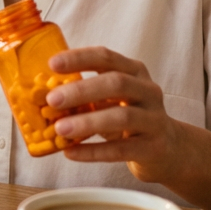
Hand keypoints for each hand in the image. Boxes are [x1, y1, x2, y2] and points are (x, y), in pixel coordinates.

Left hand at [45, 46, 184, 183]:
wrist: (168, 149)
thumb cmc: (130, 118)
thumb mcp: (112, 99)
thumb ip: (86, 94)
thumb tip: (42, 96)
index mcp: (134, 71)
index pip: (106, 57)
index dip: (79, 58)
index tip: (52, 64)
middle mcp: (148, 91)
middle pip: (116, 83)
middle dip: (82, 90)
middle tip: (52, 99)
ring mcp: (154, 119)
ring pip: (122, 117)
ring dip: (88, 122)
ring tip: (60, 129)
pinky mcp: (154, 147)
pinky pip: (122, 150)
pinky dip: (94, 151)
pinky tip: (71, 153)